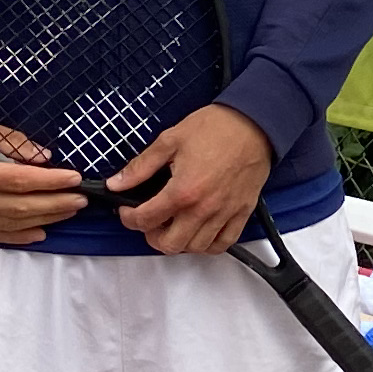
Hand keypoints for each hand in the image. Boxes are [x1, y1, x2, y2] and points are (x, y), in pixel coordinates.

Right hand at [0, 115, 87, 244]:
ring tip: (69, 211)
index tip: (74, 177)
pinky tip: (41, 230)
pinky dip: (20, 235)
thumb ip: (8, 140)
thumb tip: (43, 156)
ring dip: (44, 219)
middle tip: (81, 198)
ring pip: (10, 225)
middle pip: (19, 208)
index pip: (18, 181)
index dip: (50, 182)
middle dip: (55, 204)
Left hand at [111, 103, 269, 254]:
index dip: (129, 218)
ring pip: (195, 248)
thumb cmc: (217, 128)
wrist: (254, 123)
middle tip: (150, 221)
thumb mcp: (170, 140)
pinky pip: (223, 243)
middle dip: (152, 236)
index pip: (145, 220)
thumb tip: (118, 182)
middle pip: (169, 244)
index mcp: (182, 190)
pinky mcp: (241, 213)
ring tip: (174, 225)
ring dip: (180, 242)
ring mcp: (224, 214)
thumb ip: (141, 167)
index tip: (128, 211)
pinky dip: (208, 245)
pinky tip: (200, 232)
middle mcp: (203, 208)